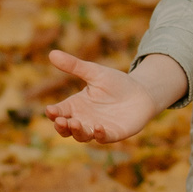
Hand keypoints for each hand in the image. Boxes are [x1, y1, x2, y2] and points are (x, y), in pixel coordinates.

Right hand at [44, 50, 186, 144]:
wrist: (142, 93)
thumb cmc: (116, 83)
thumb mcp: (94, 72)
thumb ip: (74, 65)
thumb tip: (52, 53)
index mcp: (75, 105)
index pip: (59, 112)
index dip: (53, 113)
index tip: (50, 110)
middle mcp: (83, 119)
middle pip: (66, 129)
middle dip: (61, 127)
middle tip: (60, 120)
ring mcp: (97, 128)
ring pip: (81, 136)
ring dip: (77, 131)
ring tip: (76, 123)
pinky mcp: (112, 134)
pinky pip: (103, 138)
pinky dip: (99, 135)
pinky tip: (98, 128)